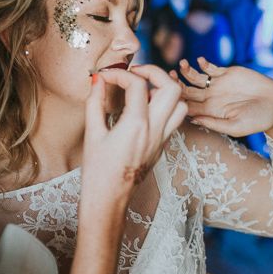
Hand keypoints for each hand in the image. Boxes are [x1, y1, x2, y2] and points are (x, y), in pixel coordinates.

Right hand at [83, 66, 185, 200]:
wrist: (109, 201)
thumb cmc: (97, 172)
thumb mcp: (91, 134)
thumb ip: (94, 103)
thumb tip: (98, 81)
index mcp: (136, 126)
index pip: (137, 84)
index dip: (119, 73)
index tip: (104, 76)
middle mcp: (155, 130)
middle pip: (172, 88)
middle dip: (154, 72)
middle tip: (134, 73)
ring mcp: (162, 139)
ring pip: (181, 104)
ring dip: (165, 91)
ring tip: (142, 90)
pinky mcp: (162, 146)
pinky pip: (174, 119)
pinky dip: (164, 106)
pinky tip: (144, 108)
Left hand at [172, 56, 272, 144]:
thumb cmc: (258, 121)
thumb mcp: (236, 126)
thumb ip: (214, 123)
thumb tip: (192, 119)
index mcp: (210, 112)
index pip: (187, 106)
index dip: (176, 100)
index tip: (168, 94)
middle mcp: (211, 98)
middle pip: (187, 90)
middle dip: (176, 83)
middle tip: (170, 76)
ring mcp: (218, 85)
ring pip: (196, 77)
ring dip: (187, 71)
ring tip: (183, 65)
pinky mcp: (228, 73)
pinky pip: (211, 68)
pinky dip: (203, 63)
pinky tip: (199, 61)